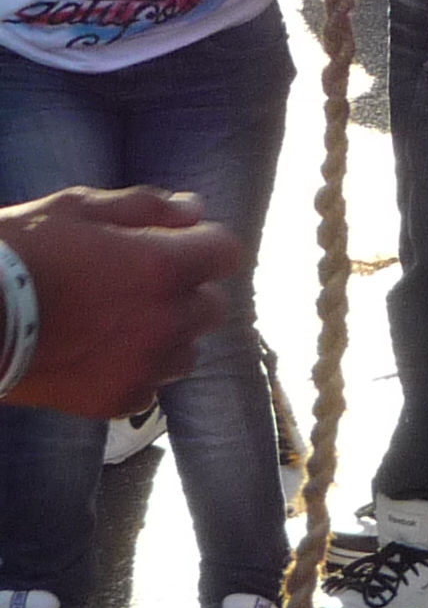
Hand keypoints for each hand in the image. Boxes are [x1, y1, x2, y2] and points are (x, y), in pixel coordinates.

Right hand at [1, 187, 243, 417]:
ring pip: (187, 351)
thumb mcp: (77, 208)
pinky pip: (150, 388)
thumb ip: (146, 207)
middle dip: (188, 292)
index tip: (181, 247)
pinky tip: (100, 356)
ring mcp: (143, 365)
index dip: (206, 247)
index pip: (227, 253)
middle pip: (212, 307)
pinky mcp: (115, 400)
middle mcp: (166, 320)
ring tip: (120, 324)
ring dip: (167, 336)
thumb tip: (195, 210)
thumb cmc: (17, 252)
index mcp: (164, 266)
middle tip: (141, 286)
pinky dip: (135, 373)